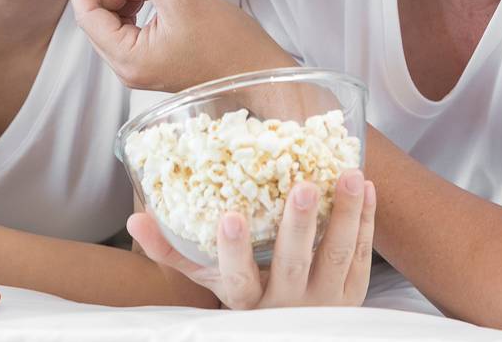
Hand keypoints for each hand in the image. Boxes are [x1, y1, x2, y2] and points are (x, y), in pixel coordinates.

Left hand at [70, 0, 294, 91]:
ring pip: (114, 18)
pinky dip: (139, 6)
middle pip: (98, 15)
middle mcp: (126, 68)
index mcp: (128, 59)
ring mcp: (137, 66)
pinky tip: (161, 0)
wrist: (259, 72)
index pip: (85, 13)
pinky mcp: (150, 61)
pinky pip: (129, 26)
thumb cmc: (228, 41)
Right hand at [130, 170, 376, 309]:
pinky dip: (365, 222)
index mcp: (247, 301)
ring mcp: (324, 302)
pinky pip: (362, 257)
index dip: (234, 251)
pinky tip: (365, 189)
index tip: (230, 218)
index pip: (237, 279)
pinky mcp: (352, 295)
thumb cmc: (245, 296)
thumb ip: (172, 251)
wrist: (292, 331)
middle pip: (294, 264)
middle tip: (304, 186)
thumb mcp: (208, 280)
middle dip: (300, 225)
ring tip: (349, 175)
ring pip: (337, 257)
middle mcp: (286, 305)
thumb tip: (136, 217)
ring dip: (345, 215)